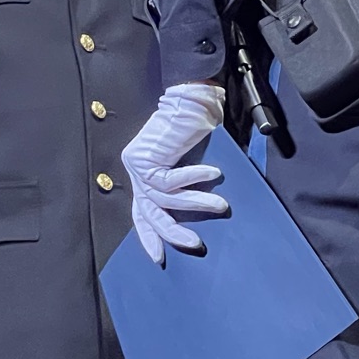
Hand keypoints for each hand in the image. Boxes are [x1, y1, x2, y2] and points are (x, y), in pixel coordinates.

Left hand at [120, 83, 229, 264]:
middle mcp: (137, 174)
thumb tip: (207, 217)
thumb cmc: (196, 132)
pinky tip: (214, 174)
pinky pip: (169, 179)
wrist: (191, 100)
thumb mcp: (191, 167)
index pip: (142, 214)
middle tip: (195, 244)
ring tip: (221, 205)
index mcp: (146, 179)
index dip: (150, 237)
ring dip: (196, 204)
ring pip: (164, 197)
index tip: (159, 258)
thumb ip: (188, 189)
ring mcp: (137, 165)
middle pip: (150, 212)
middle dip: (171, 232)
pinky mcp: (143, 156)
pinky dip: (193, 179)